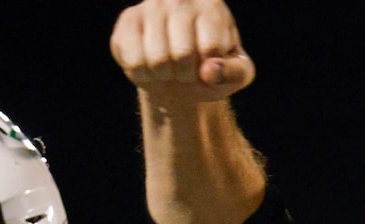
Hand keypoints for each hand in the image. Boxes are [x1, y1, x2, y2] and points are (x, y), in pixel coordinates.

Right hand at [110, 0, 254, 102]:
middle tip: (187, 68)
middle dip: (187, 74)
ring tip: (170, 66)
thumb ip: (233, 73)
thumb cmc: (213, 69)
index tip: (210, 62)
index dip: (211, 69)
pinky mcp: (128, 21)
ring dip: (165, 76)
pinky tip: (150, 65)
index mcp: (212, 5)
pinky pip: (134, 62)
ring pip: (157, 61)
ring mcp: (151, 6)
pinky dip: (144, 76)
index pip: (211, 48)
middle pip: (182, 55)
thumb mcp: (236, 73)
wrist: (179, 73)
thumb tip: (209, 71)